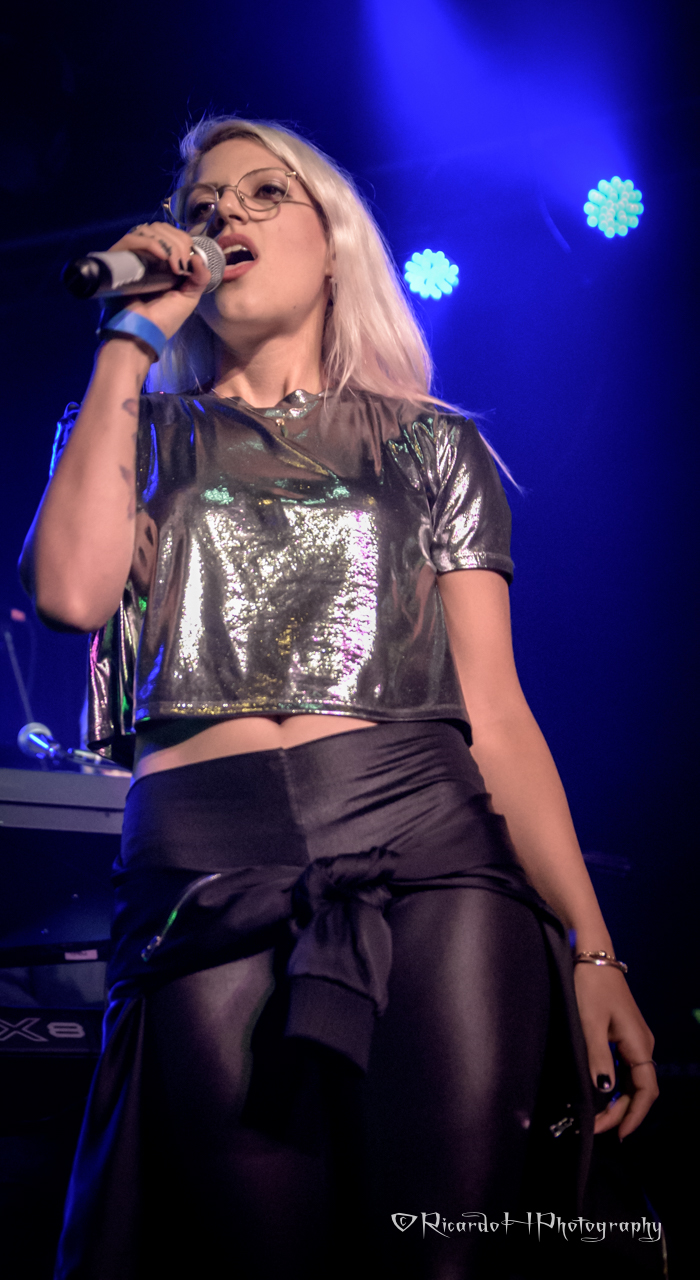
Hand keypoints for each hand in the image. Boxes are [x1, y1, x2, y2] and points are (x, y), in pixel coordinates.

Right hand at [106, 222, 211, 338]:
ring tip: (173, 264)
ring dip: (167, 242)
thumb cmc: (164, 319)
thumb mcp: (189, 297)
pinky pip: (131, 239)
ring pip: (147, 230)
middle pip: (160, 229)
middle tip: (181, 265)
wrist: (144, 333)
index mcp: (162, 263)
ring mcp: (131, 257)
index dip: (182, 240)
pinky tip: (162, 255)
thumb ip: (200, 277)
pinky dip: (150, 242)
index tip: (190, 258)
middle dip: (178, 242)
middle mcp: (146, 257)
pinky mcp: (118, 260)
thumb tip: (197, 256)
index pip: (170, 235)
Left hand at [573, 962, 657, 1138]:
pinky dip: (615, 1086)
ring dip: (618, 1101)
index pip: (646, 1090)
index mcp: (639, 1044)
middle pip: (640, 1089)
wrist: (592, 955)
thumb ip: (598, 1058)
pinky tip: (601, 1094)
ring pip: (632, 1080)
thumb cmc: (591, 986)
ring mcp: (634, 1039)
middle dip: (621, 1112)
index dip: (635, 1115)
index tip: (618, 1134)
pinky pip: (625, 1068)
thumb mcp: (590, 1023)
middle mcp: (642, 1044)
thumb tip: (605, 1091)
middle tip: (596, 1129)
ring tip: (598, 1119)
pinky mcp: (623, 1034)